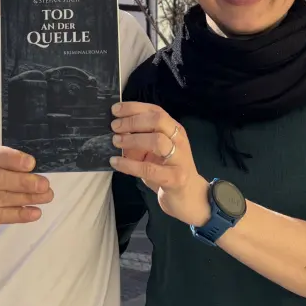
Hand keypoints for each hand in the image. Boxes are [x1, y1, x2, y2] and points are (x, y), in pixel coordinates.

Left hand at [109, 102, 210, 226]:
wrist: (190, 198)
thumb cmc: (168, 172)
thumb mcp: (152, 153)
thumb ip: (139, 141)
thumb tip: (117, 132)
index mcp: (175, 130)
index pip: (156, 111)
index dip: (134, 108)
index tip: (115, 110)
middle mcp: (180, 140)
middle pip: (158, 120)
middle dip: (133, 121)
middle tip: (114, 127)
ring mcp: (180, 159)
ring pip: (157, 141)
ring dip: (133, 139)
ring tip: (116, 142)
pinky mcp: (175, 179)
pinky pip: (149, 169)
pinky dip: (129, 165)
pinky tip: (116, 162)